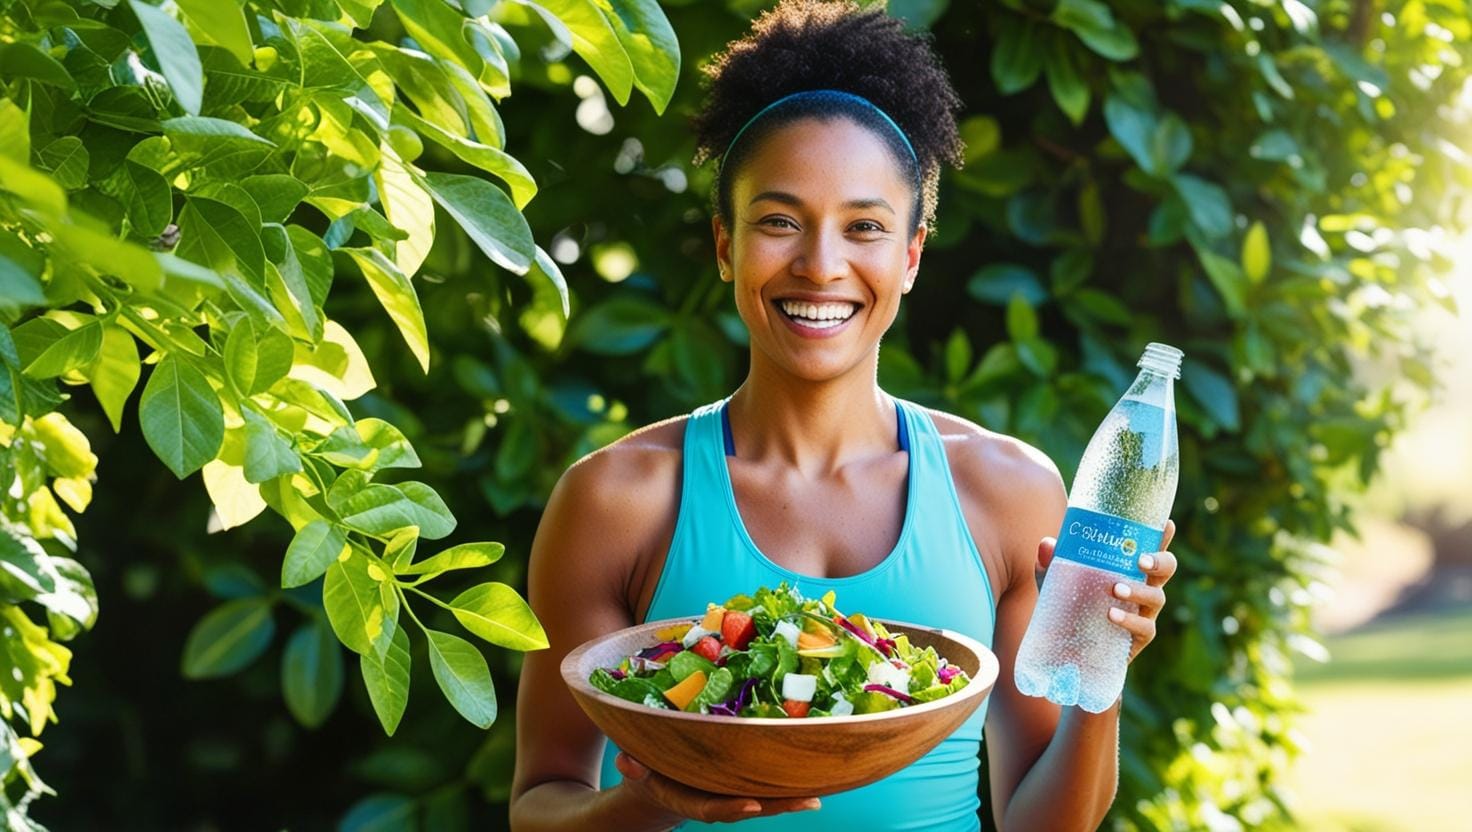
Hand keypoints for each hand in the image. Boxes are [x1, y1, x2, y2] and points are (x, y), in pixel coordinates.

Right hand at [614, 752, 821, 823]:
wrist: (657, 786)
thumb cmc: (647, 773)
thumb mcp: (636, 771)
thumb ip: (633, 767)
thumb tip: (627, 760)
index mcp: (690, 801)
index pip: (712, 809)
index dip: (731, 809)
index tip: (752, 805)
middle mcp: (715, 800)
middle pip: (750, 806)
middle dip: (778, 806)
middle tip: (809, 802)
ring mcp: (731, 793)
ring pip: (764, 798)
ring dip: (790, 797)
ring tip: (817, 796)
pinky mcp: (741, 783)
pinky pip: (766, 783)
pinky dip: (788, 781)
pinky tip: (814, 775)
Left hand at [1035, 519, 1177, 663]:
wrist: (1065, 649)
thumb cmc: (1068, 605)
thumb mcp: (1056, 582)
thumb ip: (1051, 563)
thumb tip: (1047, 544)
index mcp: (1130, 569)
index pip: (1150, 548)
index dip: (1162, 536)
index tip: (1166, 524)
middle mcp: (1143, 588)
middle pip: (1166, 569)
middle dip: (1160, 562)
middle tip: (1141, 560)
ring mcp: (1145, 613)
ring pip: (1157, 598)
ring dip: (1139, 591)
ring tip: (1116, 589)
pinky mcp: (1139, 638)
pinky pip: (1145, 628)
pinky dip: (1130, 620)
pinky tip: (1112, 615)